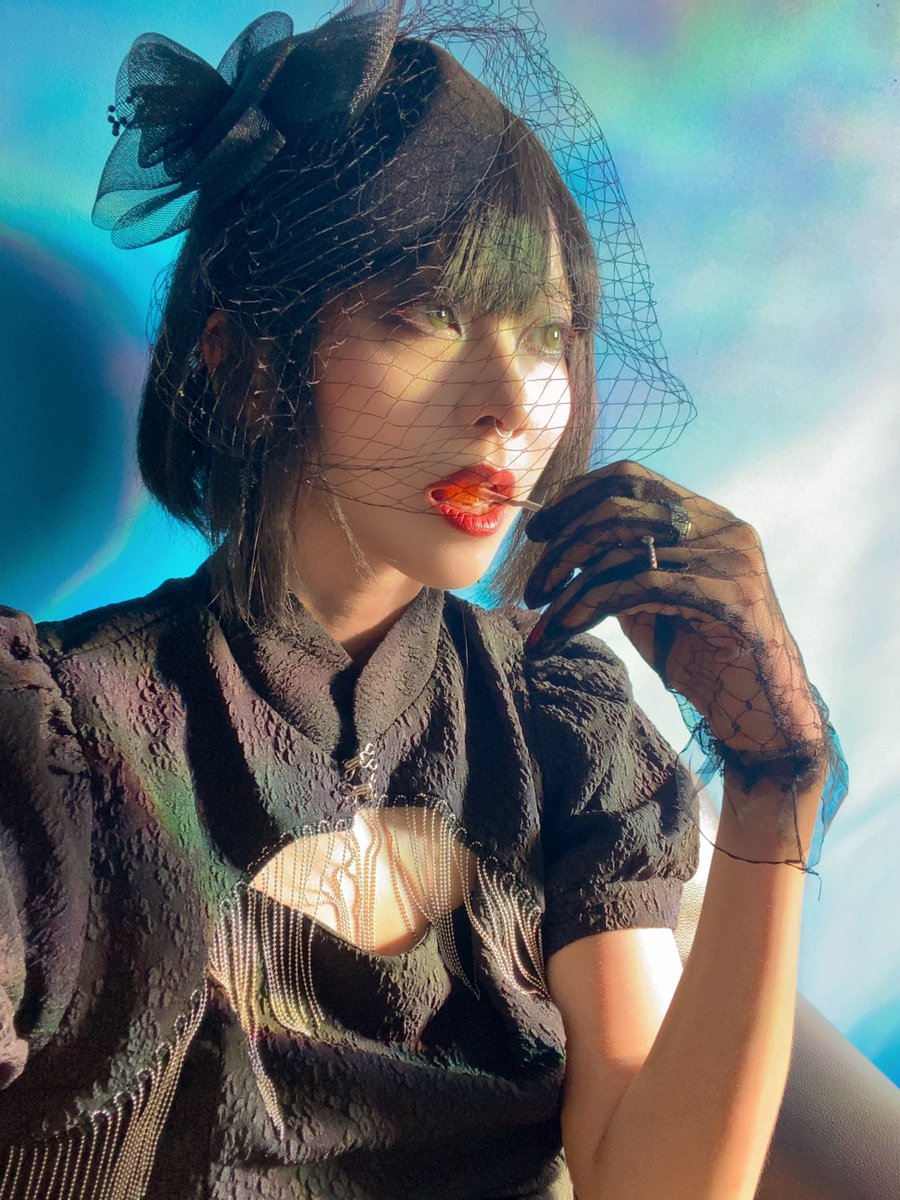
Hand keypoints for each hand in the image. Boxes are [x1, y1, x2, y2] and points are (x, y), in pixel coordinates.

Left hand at [523, 461, 824, 764]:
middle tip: (532, 591)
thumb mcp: (652, 599)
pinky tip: (563, 632)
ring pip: (622, 554)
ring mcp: (730, 559)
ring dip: (567, 591)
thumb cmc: (703, 655)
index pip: (632, 479)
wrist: (760, 712)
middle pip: (619, 510)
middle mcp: (722, 527)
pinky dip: (588, 608)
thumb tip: (561, 546)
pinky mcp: (730, 596)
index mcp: (706, 516)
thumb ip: (621, 565)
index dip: (577, 496)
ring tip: (541, 628)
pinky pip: (639, 588)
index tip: (538, 531)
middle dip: (563, 548)